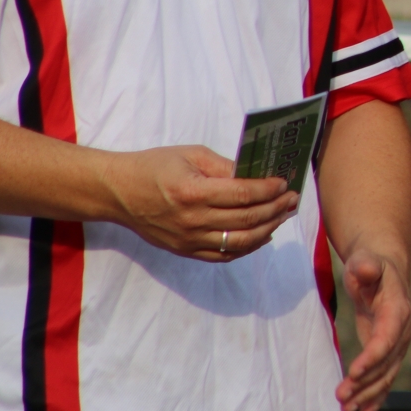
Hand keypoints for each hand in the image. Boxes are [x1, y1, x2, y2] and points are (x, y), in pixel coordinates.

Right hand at [99, 145, 295, 261]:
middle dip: (276, 209)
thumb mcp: (191, 155)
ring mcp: (188, 240)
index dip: (268, 190)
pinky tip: (264, 235)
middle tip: (293, 199)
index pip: (242, 195)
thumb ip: (225, 167)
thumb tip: (257, 175)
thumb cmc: (154, 167)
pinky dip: (248, 247)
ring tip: (283, 215)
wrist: (118, 192)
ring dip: (268, 229)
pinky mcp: (185, 251)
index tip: (285, 183)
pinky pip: (224, 255)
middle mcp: (191, 220)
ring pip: (240, 242)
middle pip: (246, 219)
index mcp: (192, 192)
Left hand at [337, 247, 410, 410]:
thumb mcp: (366, 262)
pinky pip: (385, 378)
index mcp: (398, 310)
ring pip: (385, 375)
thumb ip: (366, 267)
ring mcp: (397, 344)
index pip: (387, 338)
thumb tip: (366, 269)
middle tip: (340, 397)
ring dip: (367, 395)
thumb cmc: (370, 267)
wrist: (383, 272)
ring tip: (344, 409)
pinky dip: (376, 397)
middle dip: (365, 383)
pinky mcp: (387, 353)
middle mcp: (402, 331)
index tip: (353, 372)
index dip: (372, 357)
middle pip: (386, 363)